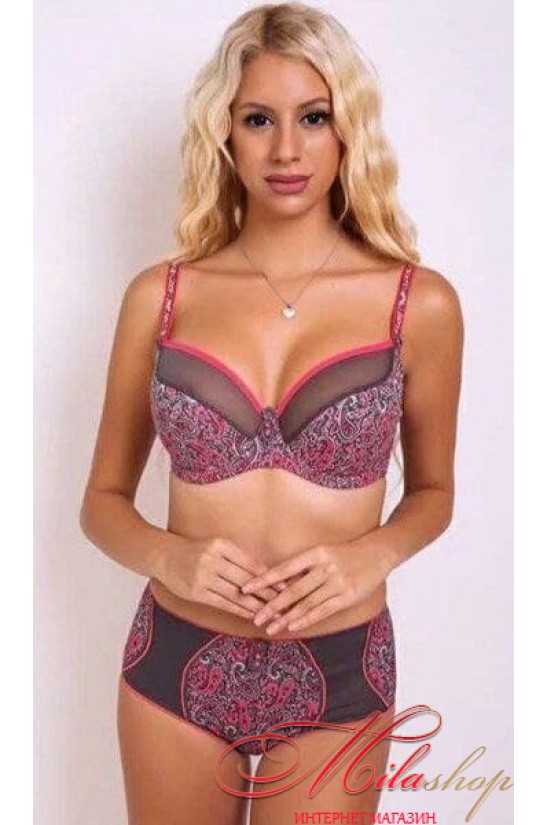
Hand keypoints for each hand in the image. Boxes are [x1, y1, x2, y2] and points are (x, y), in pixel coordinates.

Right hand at [155, 535, 285, 620]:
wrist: (164, 556)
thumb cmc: (195, 551)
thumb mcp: (216, 545)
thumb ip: (237, 558)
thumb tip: (266, 573)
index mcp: (221, 545)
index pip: (250, 563)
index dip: (269, 576)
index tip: (285, 585)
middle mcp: (212, 559)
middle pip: (246, 580)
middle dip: (267, 593)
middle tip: (285, 603)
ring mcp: (203, 577)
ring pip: (236, 594)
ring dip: (256, 606)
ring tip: (271, 614)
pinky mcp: (196, 592)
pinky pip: (223, 603)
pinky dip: (239, 610)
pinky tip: (251, 616)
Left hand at [240, 541, 388, 633]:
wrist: (378, 552)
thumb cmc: (346, 553)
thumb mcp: (324, 552)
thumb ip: (304, 567)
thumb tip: (278, 582)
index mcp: (316, 553)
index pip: (284, 568)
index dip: (264, 579)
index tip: (246, 588)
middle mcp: (325, 567)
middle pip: (293, 590)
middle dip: (272, 605)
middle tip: (255, 617)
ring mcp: (337, 582)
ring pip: (306, 603)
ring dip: (286, 617)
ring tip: (270, 628)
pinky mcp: (348, 596)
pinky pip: (323, 610)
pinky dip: (306, 619)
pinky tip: (292, 626)